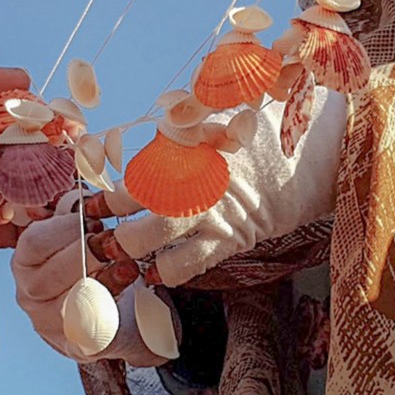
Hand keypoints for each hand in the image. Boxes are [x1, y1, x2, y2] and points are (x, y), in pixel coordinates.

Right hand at [12, 200, 176, 364]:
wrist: (114, 309)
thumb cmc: (94, 262)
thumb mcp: (79, 233)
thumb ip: (76, 211)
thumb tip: (88, 186)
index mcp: (24, 262)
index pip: (34, 243)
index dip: (66, 228)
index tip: (97, 219)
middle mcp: (29, 294)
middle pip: (47, 276)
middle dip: (84, 254)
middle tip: (113, 241)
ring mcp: (49, 324)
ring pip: (67, 304)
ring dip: (101, 281)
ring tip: (128, 265)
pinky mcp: (76, 346)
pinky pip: (90, 330)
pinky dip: (111, 308)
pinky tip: (128, 288)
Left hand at [108, 89, 347, 286]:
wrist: (300, 163)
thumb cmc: (246, 142)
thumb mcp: (209, 124)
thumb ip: (173, 134)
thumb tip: (130, 143)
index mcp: (185, 144)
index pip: (133, 170)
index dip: (107, 193)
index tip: (95, 204)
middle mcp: (192, 175)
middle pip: (132, 200)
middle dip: (109, 215)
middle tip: (100, 232)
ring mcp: (209, 210)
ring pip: (151, 237)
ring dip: (129, 248)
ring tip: (120, 251)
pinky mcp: (227, 239)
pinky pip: (183, 265)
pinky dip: (164, 270)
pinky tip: (156, 268)